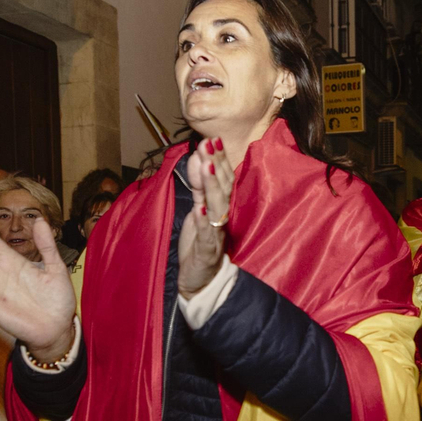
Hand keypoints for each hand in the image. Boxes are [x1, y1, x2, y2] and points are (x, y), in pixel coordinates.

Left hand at [178, 138, 233, 296]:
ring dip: (212, 185)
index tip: (213, 139)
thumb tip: (197, 156)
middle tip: (209, 143)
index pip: (224, 179)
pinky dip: (205, 220)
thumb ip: (198, 186)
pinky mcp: (208, 250)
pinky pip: (208, 233)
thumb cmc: (200, 244)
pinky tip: (200, 207)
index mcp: (222, 207)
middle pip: (224, 188)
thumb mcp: (197, 210)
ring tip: (205, 164)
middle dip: (216, 165)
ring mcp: (217, 233)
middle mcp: (223, 217)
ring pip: (217, 206)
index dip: (219, 159)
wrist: (200, 281)